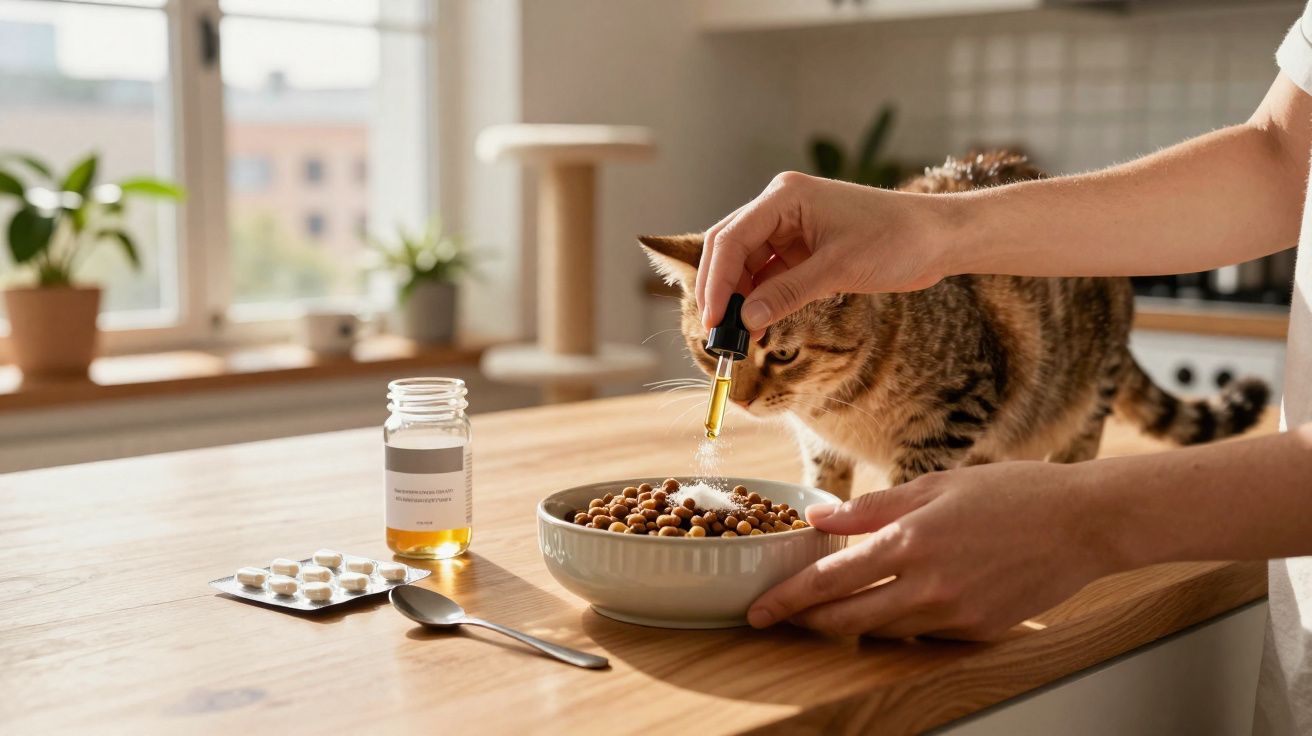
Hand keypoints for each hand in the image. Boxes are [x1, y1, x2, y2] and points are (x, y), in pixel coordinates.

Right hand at [697, 171, 948, 331]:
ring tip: (742, 337)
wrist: (939, 238)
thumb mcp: (838, 269)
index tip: (715, 320)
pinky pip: (771, 274)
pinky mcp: (804, 247)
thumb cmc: (896, 240)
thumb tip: (747, 321)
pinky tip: (761, 326)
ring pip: (748, 264)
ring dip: (742, 298)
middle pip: (731, 248)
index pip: (731, 238)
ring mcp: (792, 227)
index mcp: (785, 196)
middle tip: (719, 333)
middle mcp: (781, 207)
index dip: (717, 281)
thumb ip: (788, 293)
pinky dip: (763, 299)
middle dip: (722, 290)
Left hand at [747, 462, 1117, 639]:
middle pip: (846, 619)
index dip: (788, 600)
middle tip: (783, 618)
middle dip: (808, 622)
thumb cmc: (1014, 493)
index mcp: (910, 542)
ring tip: (833, 609)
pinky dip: (903, 624)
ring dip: (853, 623)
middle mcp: (928, 587)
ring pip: (883, 633)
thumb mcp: (936, 485)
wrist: (1085, 523)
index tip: (760, 611)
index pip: (829, 582)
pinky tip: (899, 603)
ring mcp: (955, 616)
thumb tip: (820, 517)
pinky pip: (923, 637)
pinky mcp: (978, 633)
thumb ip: (872, 507)